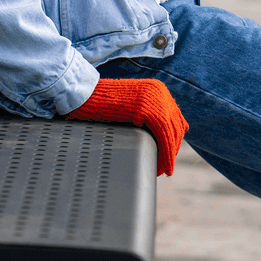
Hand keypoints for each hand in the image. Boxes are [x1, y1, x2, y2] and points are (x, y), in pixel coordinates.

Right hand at [67, 78, 187, 175]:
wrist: (85, 94)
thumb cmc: (102, 103)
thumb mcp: (129, 106)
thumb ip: (145, 114)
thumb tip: (158, 134)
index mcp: (157, 89)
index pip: (174, 117)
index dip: (175, 139)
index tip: (170, 156)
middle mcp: (159, 91)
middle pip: (176, 125)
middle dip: (172, 149)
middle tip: (166, 168)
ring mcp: (154, 98)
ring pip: (171, 132)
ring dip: (169, 155)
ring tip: (164, 171)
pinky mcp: (145, 108)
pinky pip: (163, 135)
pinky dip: (165, 154)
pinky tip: (162, 168)